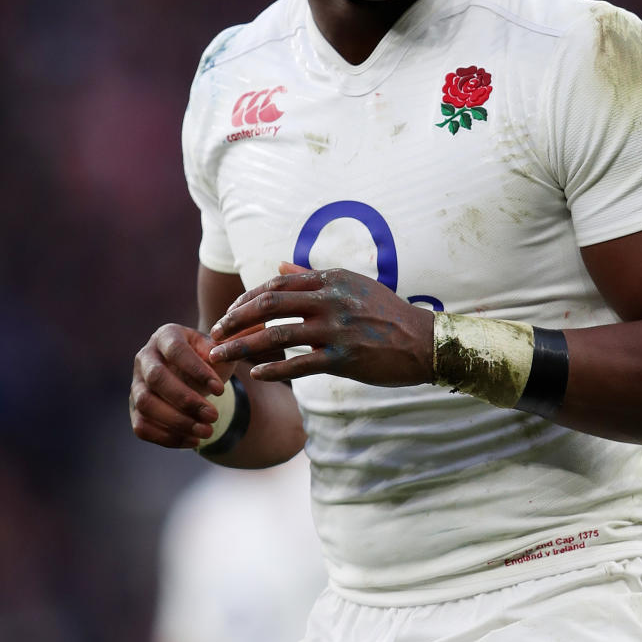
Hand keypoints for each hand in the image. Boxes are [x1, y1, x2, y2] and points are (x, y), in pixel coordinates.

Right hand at [130, 324, 238, 447]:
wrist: (194, 378)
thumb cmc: (210, 360)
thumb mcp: (223, 349)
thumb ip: (236, 340)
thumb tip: (257, 326)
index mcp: (166, 336)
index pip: (176, 351)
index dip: (197, 371)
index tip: (220, 390)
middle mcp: (145, 357)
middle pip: (157, 379)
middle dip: (186, 400)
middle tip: (213, 415)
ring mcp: (136, 384)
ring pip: (145, 404)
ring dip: (177, 421)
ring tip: (207, 432)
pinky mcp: (135, 409)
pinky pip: (142, 427)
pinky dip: (167, 437)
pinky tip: (194, 441)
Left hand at [208, 264, 434, 387]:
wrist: (425, 342)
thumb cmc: (388, 315)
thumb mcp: (353, 286)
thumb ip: (313, 278)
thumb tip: (280, 267)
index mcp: (331, 280)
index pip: (276, 285)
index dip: (247, 299)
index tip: (230, 314)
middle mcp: (330, 300)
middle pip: (268, 305)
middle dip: (235, 319)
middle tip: (216, 333)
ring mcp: (336, 329)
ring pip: (276, 335)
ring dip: (242, 346)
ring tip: (222, 356)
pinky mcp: (344, 358)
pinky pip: (299, 364)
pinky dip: (273, 369)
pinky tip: (256, 375)